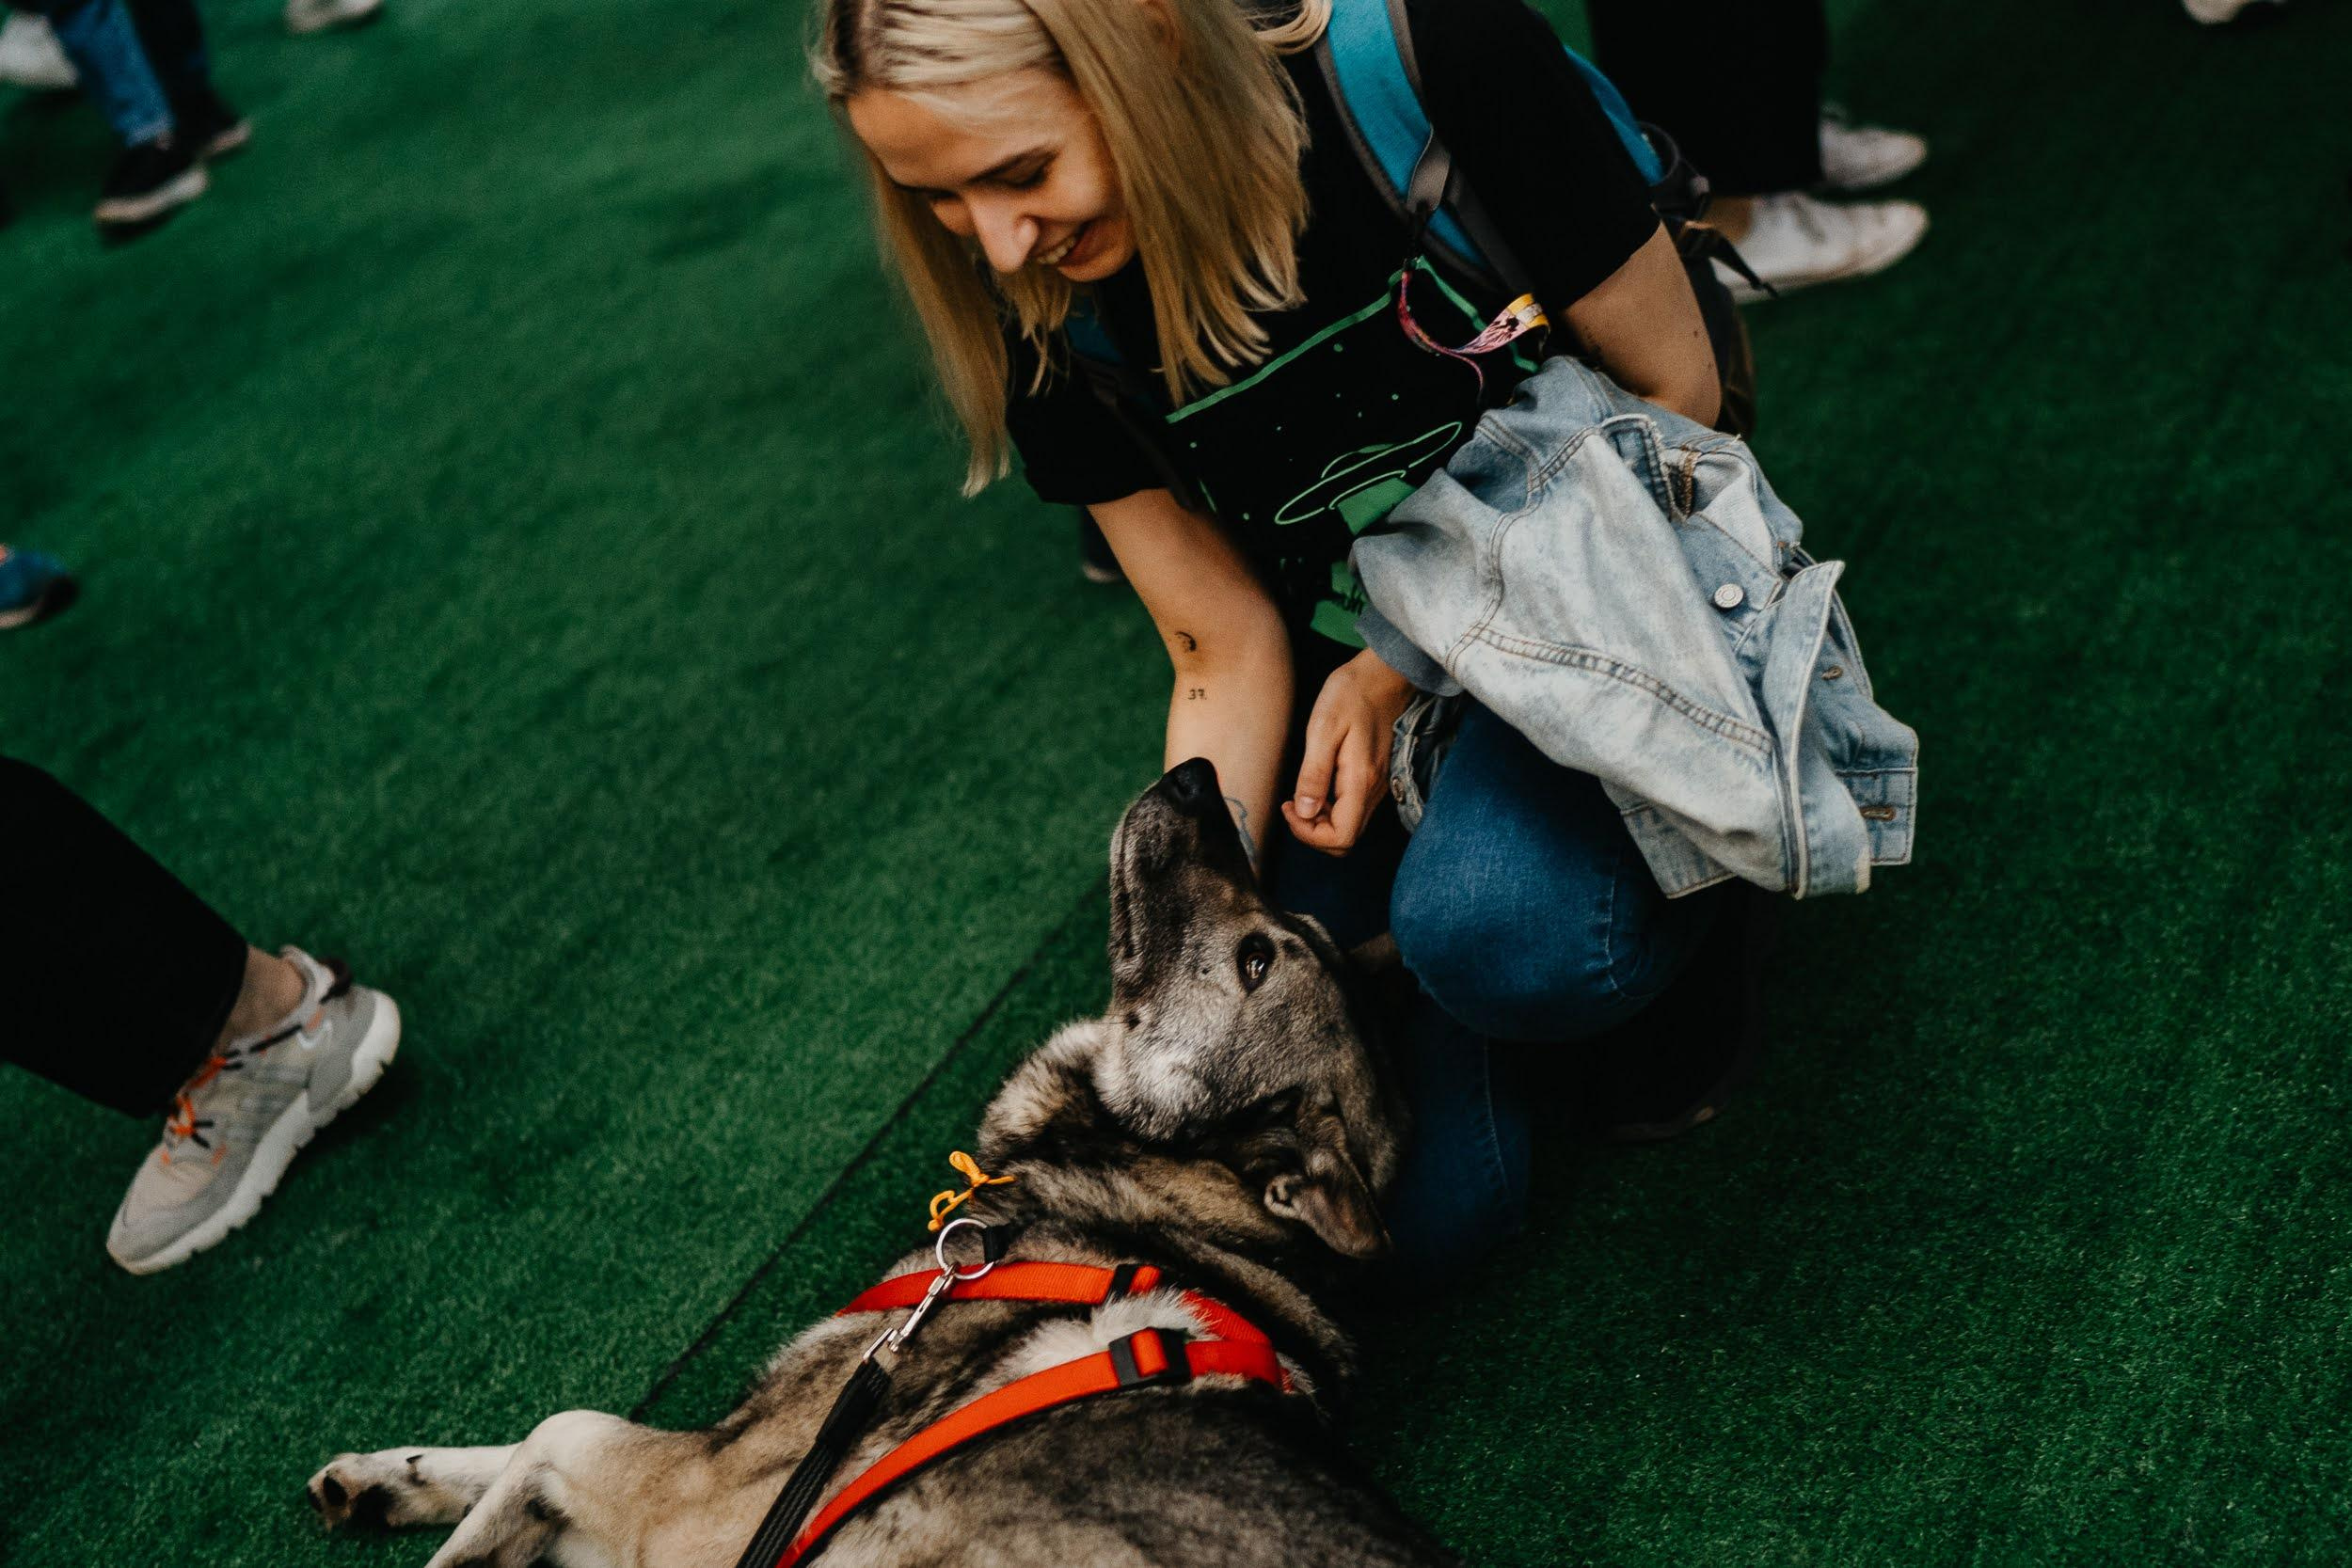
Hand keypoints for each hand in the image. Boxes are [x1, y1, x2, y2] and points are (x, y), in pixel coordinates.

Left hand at [1282, 648, 1417, 856]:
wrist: (1383, 675)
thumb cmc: (1352, 694)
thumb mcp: (1323, 729)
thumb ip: (1314, 774)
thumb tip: (1305, 811)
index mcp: (1361, 781)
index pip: (1341, 837)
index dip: (1309, 833)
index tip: (1289, 806)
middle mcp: (1374, 790)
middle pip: (1347, 840)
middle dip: (1313, 832)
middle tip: (1292, 804)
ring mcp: (1377, 785)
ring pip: (1350, 827)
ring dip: (1321, 821)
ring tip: (1301, 794)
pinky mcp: (1375, 778)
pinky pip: (1354, 809)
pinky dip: (1332, 809)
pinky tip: (1318, 785)